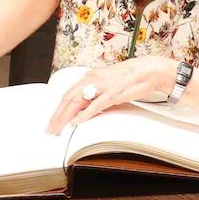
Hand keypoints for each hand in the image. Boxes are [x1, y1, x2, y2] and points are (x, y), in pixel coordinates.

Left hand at [45, 55, 172, 133]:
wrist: (148, 70)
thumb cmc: (129, 77)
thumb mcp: (107, 84)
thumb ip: (95, 95)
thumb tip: (83, 108)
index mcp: (90, 76)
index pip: (68, 94)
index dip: (58, 109)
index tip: (52, 121)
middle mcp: (93, 79)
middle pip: (69, 98)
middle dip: (57, 116)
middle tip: (50, 129)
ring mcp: (102, 86)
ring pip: (77, 102)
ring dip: (65, 117)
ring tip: (58, 128)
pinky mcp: (113, 93)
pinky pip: (95, 105)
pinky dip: (84, 114)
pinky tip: (76, 121)